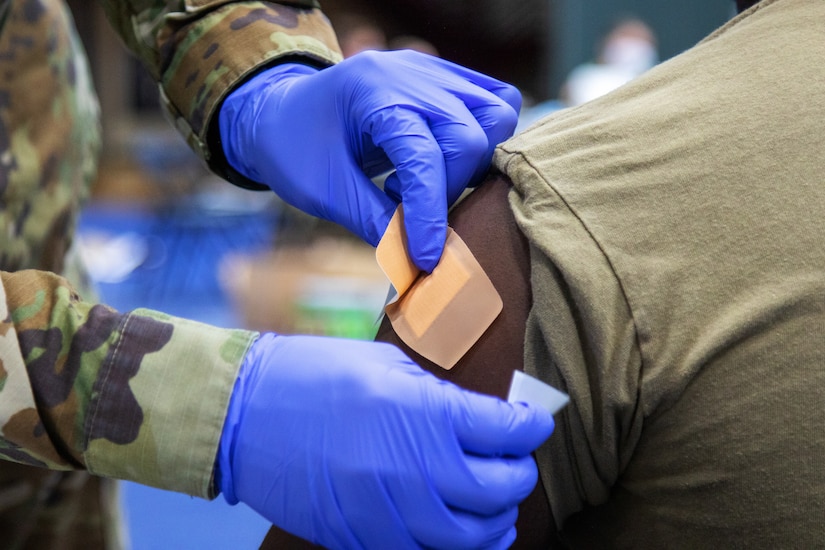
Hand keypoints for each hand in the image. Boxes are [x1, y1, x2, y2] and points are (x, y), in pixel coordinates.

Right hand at [216, 334, 553, 548]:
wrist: (246, 414)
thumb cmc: (315, 375)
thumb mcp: (386, 365)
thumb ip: (440, 396)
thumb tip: (482, 416)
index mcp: (427, 413)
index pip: (509, 430)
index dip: (532, 424)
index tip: (534, 421)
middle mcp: (417, 469)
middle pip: (501, 488)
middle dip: (520, 472)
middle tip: (517, 460)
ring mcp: (391, 512)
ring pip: (473, 537)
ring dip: (497, 520)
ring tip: (498, 506)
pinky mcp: (366, 538)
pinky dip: (455, 546)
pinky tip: (458, 528)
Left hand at [219, 50, 520, 271]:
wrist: (279, 111)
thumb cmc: (293, 148)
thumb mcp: (324, 191)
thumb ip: (374, 222)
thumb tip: (417, 262)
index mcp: (371, 93)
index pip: (424, 157)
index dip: (429, 214)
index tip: (427, 259)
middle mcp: (410, 72)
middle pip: (470, 136)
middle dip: (451, 189)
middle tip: (412, 209)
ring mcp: (432, 70)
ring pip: (496, 115)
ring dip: (473, 164)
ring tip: (426, 181)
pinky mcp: (445, 78)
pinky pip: (495, 102)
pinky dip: (485, 140)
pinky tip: (447, 163)